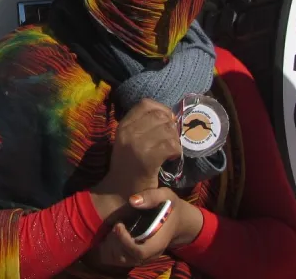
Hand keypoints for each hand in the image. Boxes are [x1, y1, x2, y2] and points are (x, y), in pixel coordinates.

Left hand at [88, 187, 202, 269]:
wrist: (179, 220)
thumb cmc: (171, 207)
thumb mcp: (166, 196)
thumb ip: (151, 196)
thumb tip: (132, 201)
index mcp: (159, 241)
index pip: (140, 252)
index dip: (125, 242)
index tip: (119, 225)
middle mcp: (152, 253)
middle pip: (129, 257)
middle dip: (117, 243)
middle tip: (115, 225)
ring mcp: (147, 255)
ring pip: (125, 259)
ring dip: (115, 246)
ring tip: (115, 229)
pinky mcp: (141, 254)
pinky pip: (125, 258)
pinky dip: (116, 248)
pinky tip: (116, 233)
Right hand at [92, 99, 180, 215]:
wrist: (119, 192)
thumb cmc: (128, 166)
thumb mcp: (129, 140)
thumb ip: (143, 126)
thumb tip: (170, 116)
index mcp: (123, 124)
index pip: (146, 103)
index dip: (162, 109)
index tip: (167, 122)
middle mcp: (128, 131)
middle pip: (160, 116)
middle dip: (171, 126)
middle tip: (171, 140)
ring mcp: (137, 144)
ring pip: (168, 131)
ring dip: (175, 140)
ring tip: (172, 150)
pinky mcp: (147, 159)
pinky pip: (170, 146)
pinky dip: (176, 151)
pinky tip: (172, 158)